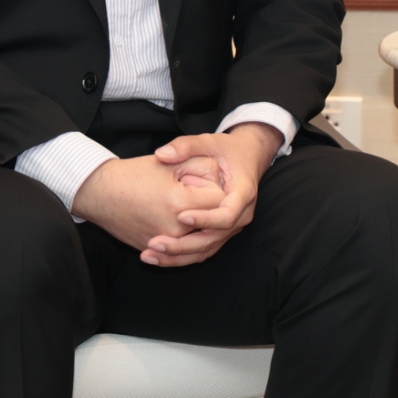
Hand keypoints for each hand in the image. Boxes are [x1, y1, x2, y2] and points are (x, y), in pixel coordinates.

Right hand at [71, 154, 226, 254]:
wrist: (100, 192)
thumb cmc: (135, 174)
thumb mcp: (172, 163)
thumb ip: (203, 168)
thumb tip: (220, 181)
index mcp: (180, 204)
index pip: (220, 201)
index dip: (215, 188)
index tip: (203, 180)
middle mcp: (174, 229)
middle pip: (213, 224)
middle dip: (211, 210)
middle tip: (199, 194)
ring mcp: (163, 243)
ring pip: (200, 244)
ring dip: (205, 231)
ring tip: (198, 215)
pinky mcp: (153, 250)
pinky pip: (181, 255)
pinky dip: (189, 246)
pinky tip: (189, 233)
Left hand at [140, 123, 284, 266]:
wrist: (247, 158)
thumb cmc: (227, 150)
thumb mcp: (209, 141)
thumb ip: (186, 146)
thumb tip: (162, 154)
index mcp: (243, 192)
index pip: (227, 214)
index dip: (205, 218)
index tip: (180, 216)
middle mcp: (241, 214)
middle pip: (214, 238)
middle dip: (184, 245)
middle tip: (156, 243)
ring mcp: (232, 227)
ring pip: (207, 249)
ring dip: (178, 256)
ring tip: (150, 254)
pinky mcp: (221, 233)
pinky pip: (202, 250)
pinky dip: (181, 256)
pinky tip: (157, 257)